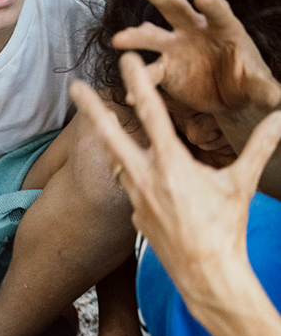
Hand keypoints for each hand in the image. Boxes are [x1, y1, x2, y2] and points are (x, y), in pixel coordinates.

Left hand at [70, 58, 280, 313]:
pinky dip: (135, 177)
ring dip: (114, 144)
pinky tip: (143, 175)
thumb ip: (260, 146)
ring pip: (119, 162)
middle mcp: (145, 178)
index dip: (138, 84)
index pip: (150, 114)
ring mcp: (135, 199)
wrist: (205, 273)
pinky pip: (132, 189)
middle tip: (74, 89)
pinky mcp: (135, 217)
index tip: (124, 63)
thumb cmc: (224, 228)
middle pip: (110, 135)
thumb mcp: (242, 182)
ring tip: (103, 128)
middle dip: (91, 110)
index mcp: (170, 164)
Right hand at [113, 0, 280, 117]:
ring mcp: (176, 49)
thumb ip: (264, 88)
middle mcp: (195, 31)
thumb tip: (278, 98)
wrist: (228, 97)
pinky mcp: (164, 70)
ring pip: (153, 37)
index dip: (211, 5)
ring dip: (136, 37)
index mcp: (224, 28)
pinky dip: (138, 83)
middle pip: (176, 8)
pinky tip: (130, 95)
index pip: (218, 12)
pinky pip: (148, 74)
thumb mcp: (257, 85)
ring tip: (119, 40)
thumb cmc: (246, 81)